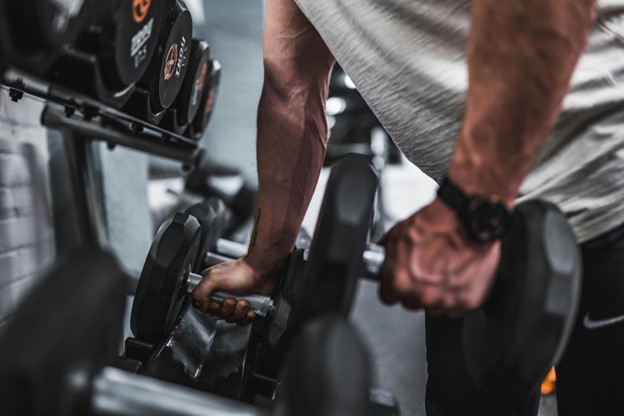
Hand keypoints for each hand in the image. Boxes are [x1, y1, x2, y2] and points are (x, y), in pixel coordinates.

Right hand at [192, 258, 279, 323]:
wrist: (263, 271)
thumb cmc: (242, 271)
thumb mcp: (213, 277)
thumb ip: (199, 292)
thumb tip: (201, 306)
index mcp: (211, 287)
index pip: (202, 306)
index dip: (210, 308)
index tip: (216, 303)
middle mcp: (221, 294)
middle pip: (217, 314)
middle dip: (226, 309)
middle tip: (232, 299)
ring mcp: (234, 301)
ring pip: (230, 318)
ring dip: (238, 311)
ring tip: (244, 301)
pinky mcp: (246, 307)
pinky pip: (242, 320)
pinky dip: (247, 316)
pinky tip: (250, 307)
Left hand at [379, 198, 500, 315]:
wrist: (467, 219)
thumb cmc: (437, 224)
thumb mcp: (397, 234)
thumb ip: (387, 256)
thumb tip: (382, 261)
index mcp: (400, 281)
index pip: (387, 296)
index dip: (393, 286)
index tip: (399, 280)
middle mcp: (422, 295)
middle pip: (411, 302)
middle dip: (415, 289)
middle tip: (426, 269)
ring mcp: (445, 301)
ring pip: (435, 306)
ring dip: (437, 292)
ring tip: (444, 268)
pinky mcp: (468, 302)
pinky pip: (457, 306)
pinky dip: (458, 293)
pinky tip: (458, 274)